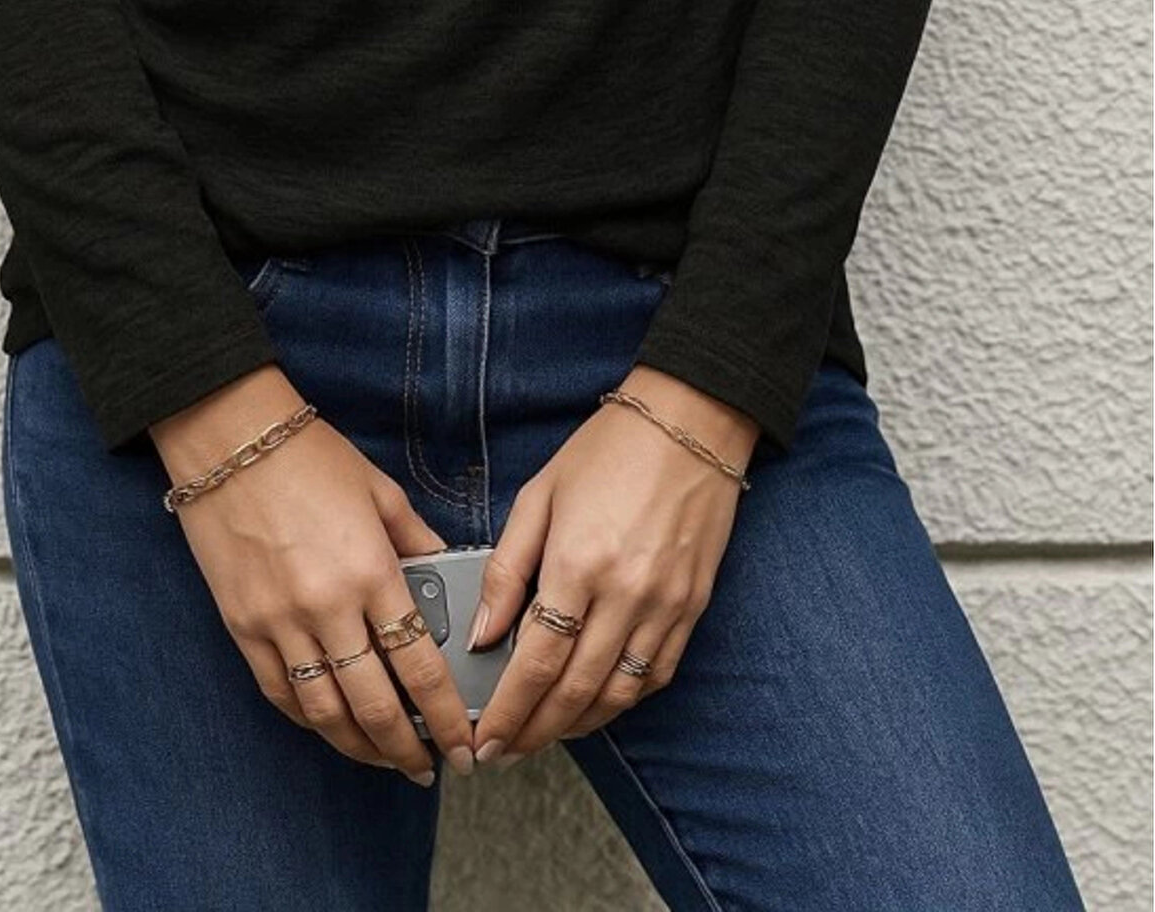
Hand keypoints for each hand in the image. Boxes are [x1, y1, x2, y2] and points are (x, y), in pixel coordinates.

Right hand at [150, 366, 475, 782]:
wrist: (228, 437)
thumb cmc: (310, 456)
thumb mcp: (381, 491)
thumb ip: (418, 541)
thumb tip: (448, 576)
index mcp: (371, 571)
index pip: (420, 667)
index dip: (447, 717)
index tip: (464, 744)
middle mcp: (327, 607)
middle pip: (376, 706)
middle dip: (410, 748)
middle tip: (431, 768)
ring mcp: (279, 622)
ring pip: (326, 712)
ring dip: (362, 746)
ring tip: (387, 759)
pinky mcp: (242, 627)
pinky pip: (280, 693)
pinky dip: (311, 720)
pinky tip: (333, 726)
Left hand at [467, 367, 759, 763]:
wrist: (691, 422)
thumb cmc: (607, 451)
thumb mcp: (539, 496)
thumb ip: (507, 569)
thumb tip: (482, 633)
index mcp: (577, 563)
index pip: (535, 662)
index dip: (506, 712)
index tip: (483, 740)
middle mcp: (625, 594)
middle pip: (573, 692)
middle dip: (533, 732)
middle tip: (504, 751)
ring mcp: (664, 605)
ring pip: (616, 695)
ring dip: (575, 725)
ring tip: (542, 733)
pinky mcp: (692, 606)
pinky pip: (656, 674)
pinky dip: (622, 700)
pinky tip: (595, 703)